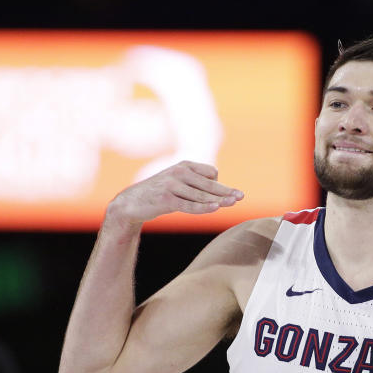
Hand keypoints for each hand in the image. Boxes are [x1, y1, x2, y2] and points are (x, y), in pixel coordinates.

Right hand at [106, 160, 243, 226]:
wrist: (132, 203)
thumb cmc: (159, 193)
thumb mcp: (177, 183)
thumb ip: (196, 184)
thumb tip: (222, 193)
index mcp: (183, 165)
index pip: (211, 173)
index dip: (218, 184)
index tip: (225, 196)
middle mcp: (179, 172)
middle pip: (209, 183)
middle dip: (226, 191)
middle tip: (241, 196)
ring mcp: (172, 185)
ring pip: (201, 195)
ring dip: (218, 200)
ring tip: (233, 203)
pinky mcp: (166, 199)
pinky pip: (189, 205)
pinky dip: (203, 207)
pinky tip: (215, 208)